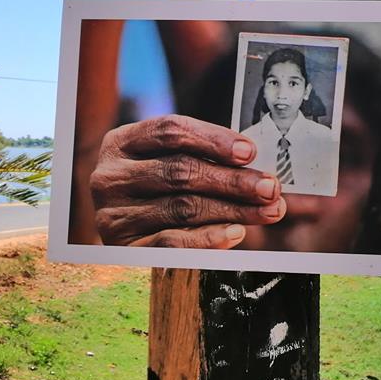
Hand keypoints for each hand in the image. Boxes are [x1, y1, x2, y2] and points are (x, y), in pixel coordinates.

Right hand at [89, 115, 284, 248]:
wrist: (122, 229)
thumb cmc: (156, 187)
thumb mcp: (168, 160)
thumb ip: (203, 157)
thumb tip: (255, 166)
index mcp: (122, 142)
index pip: (170, 131)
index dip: (213, 139)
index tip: (249, 151)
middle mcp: (110, 176)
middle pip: (180, 170)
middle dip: (233, 179)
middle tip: (270, 187)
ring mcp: (113, 214)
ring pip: (183, 207)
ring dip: (233, 209)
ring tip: (269, 210)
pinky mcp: (124, 248)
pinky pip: (172, 242)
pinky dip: (209, 237)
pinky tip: (237, 233)